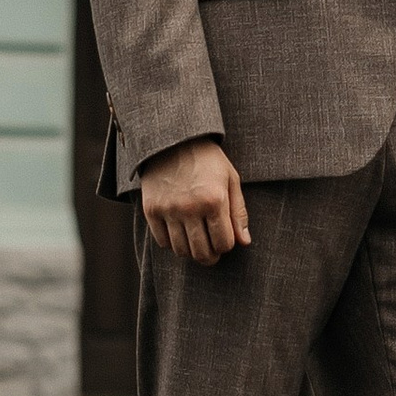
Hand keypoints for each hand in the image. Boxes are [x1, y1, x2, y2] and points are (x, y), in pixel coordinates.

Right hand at [140, 137, 249, 262]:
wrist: (173, 140)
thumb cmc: (207, 159)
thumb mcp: (230, 179)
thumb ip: (239, 212)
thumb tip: (244, 242)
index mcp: (214, 200)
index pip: (224, 243)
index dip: (226, 245)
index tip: (224, 238)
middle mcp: (190, 207)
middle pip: (202, 252)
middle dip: (210, 256)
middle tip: (211, 250)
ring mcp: (169, 210)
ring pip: (181, 251)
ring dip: (191, 252)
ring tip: (196, 241)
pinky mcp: (152, 210)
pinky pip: (163, 242)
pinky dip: (172, 244)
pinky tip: (180, 232)